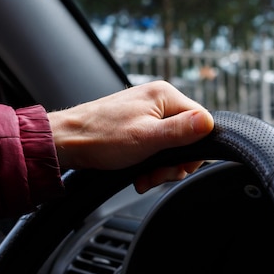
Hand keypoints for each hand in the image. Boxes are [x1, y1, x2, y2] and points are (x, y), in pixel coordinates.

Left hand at [47, 81, 213, 192]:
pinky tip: (138, 174)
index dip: (194, 150)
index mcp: (164, 95)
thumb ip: (181, 130)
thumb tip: (209, 122)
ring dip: (161, 167)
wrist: (64, 143)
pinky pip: (156, 146)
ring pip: (172, 145)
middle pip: (187, 136)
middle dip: (174, 162)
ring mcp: (147, 112)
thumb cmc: (100, 138)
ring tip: (144, 177)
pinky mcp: (137, 125)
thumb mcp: (147, 138)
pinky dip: (150, 163)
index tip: (178, 167)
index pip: (201, 122)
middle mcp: (158, 100)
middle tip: (156, 176)